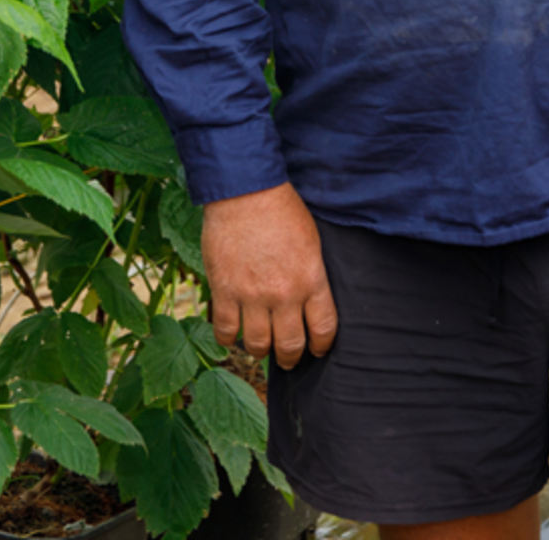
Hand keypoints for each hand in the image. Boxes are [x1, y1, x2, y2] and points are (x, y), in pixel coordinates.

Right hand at [202, 182, 336, 369]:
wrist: (245, 190)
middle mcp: (284, 294)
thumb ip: (311, 274)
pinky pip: (225, 330)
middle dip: (291, 357)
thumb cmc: (281, 208)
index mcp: (311, 279)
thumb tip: (311, 300)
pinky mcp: (224, 290)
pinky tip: (231, 335)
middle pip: (290, 345)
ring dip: (260, 350)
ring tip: (260, 347)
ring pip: (258, 345)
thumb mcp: (312, 240)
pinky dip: (227, 339)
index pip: (323, 329)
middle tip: (288, 358)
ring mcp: (252, 295)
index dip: (321, 345)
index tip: (317, 349)